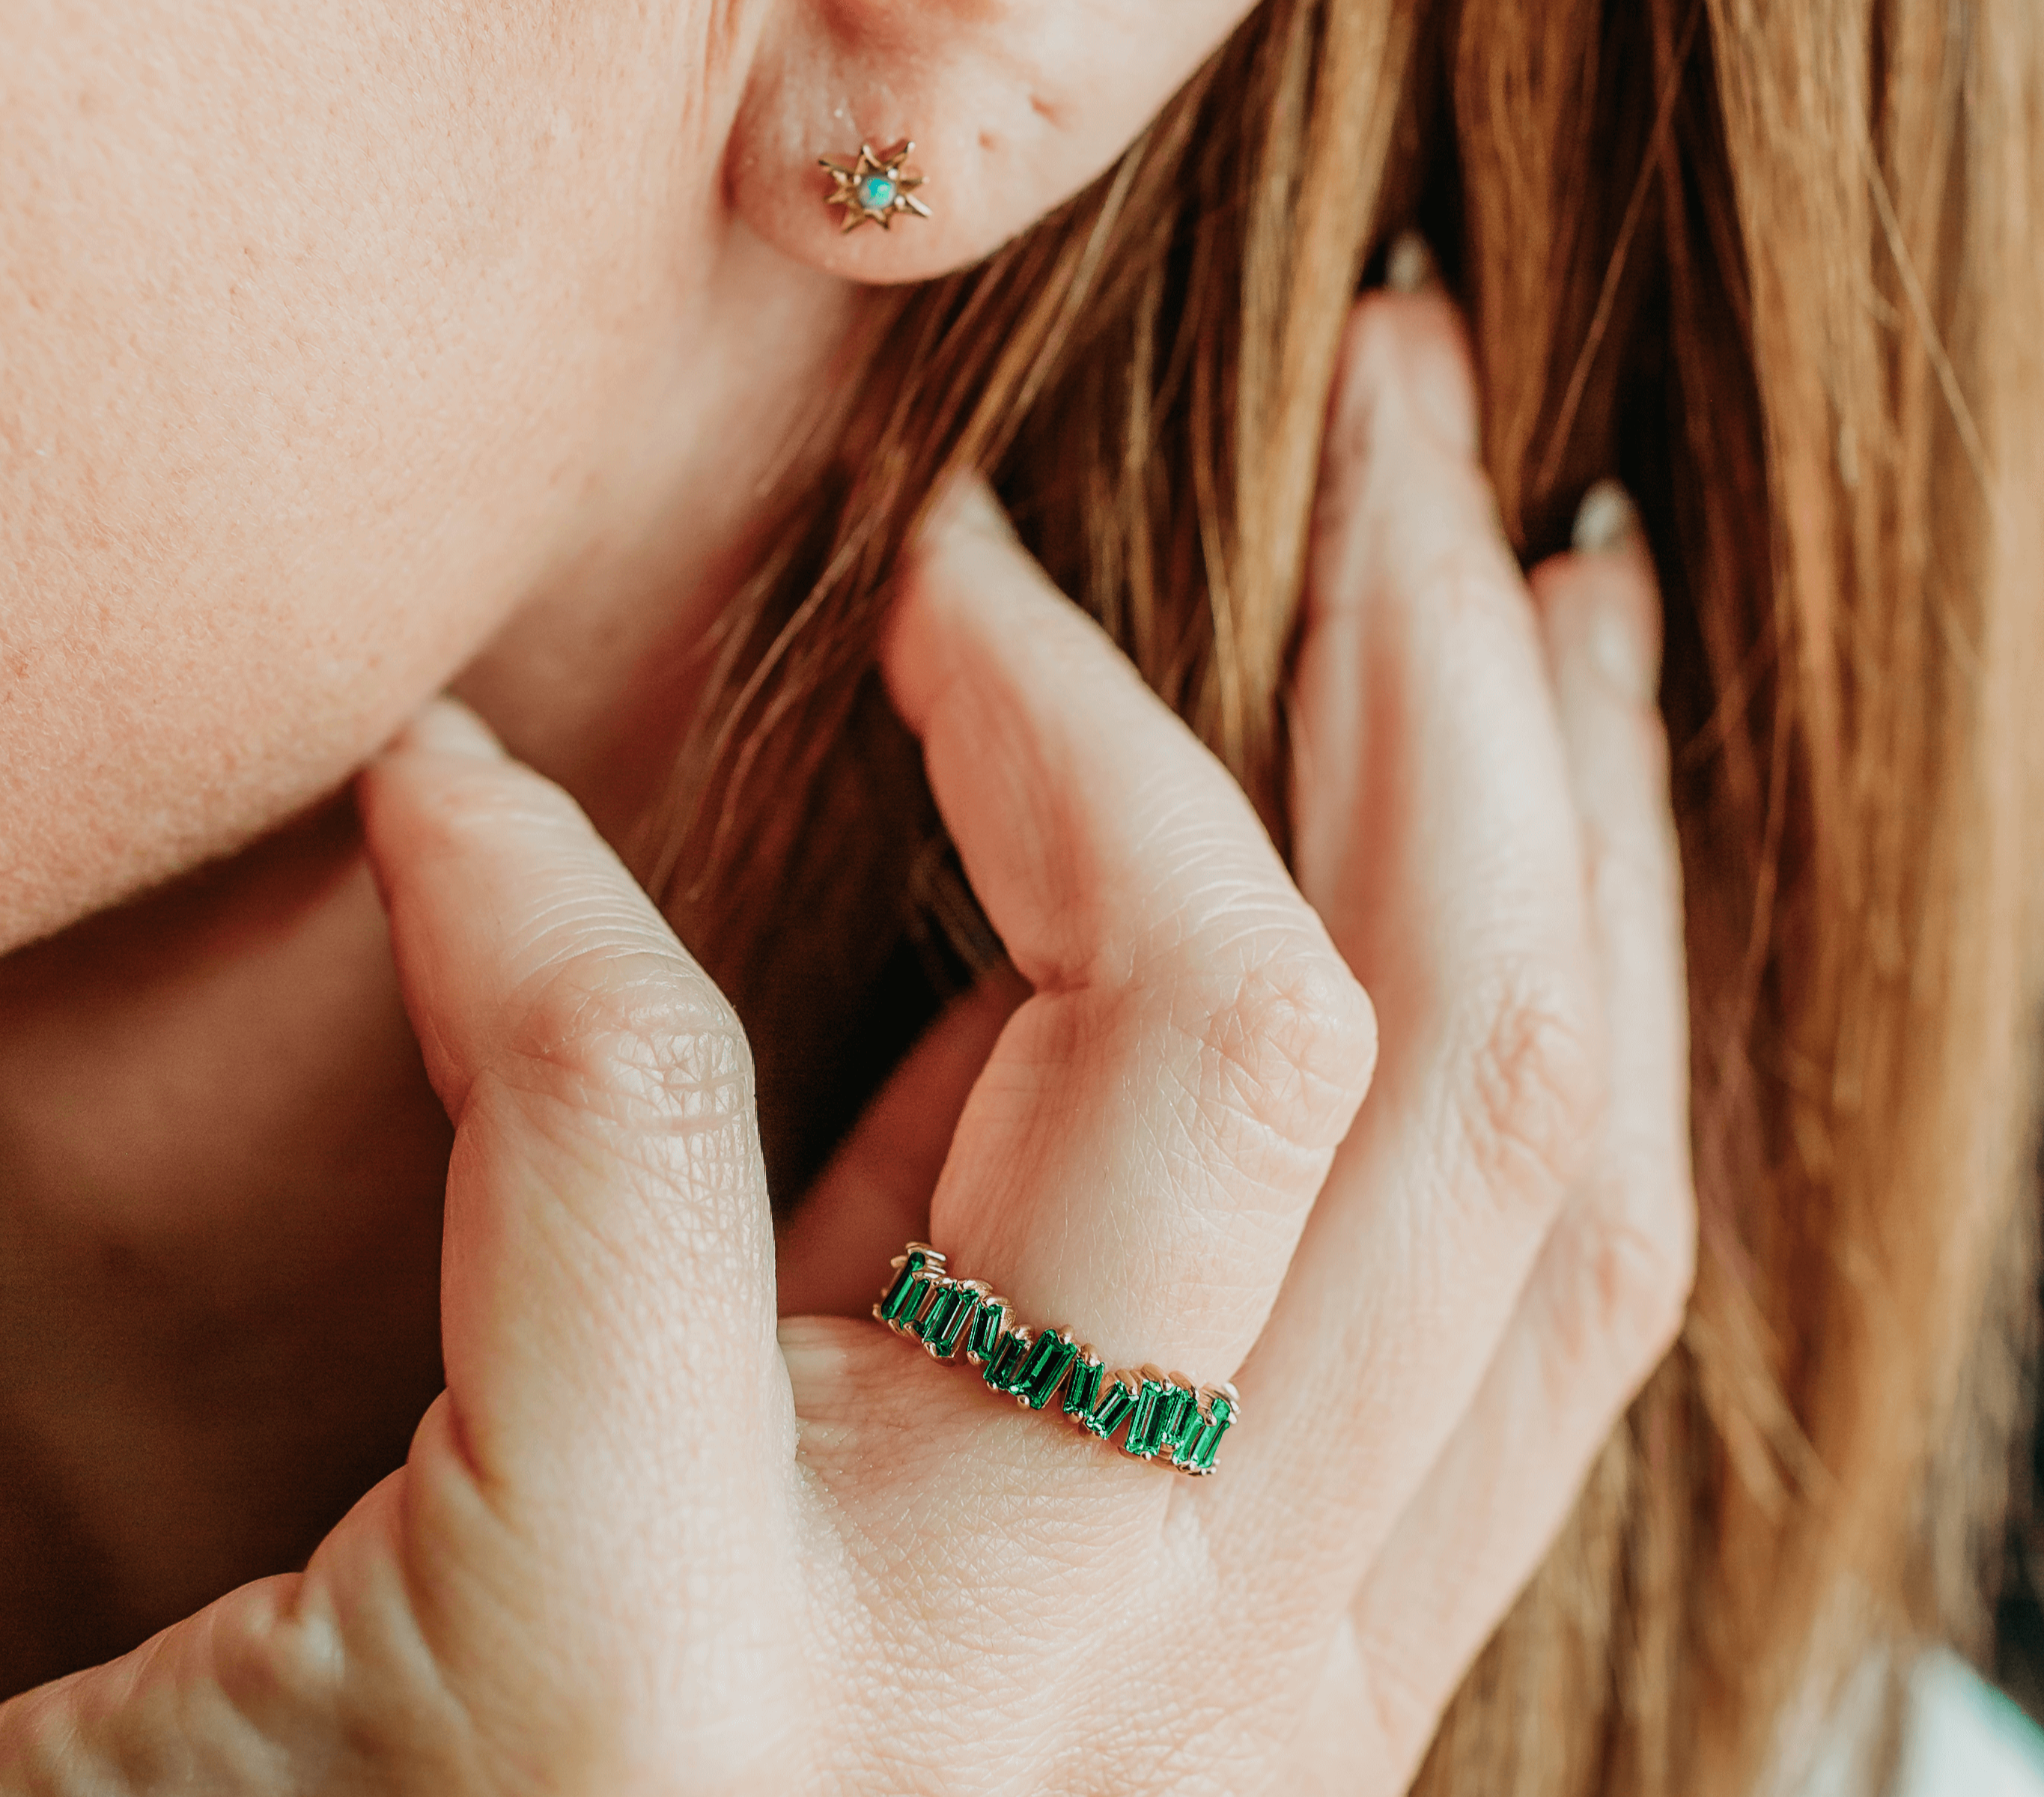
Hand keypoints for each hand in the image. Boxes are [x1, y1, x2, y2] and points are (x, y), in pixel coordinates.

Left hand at [0, 287, 1689, 1795]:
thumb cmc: (529, 1767)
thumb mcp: (867, 1485)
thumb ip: (1018, 1246)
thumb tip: (1117, 861)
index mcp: (1275, 1657)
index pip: (1567, 1186)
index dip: (1603, 823)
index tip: (1525, 567)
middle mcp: (1189, 1699)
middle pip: (1473, 1068)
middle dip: (1455, 651)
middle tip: (1399, 384)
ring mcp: (935, 1701)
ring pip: (1241, 1050)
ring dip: (1113, 693)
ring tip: (973, 522)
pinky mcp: (611, 1667)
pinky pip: (648, 1121)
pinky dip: (538, 897)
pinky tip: (440, 788)